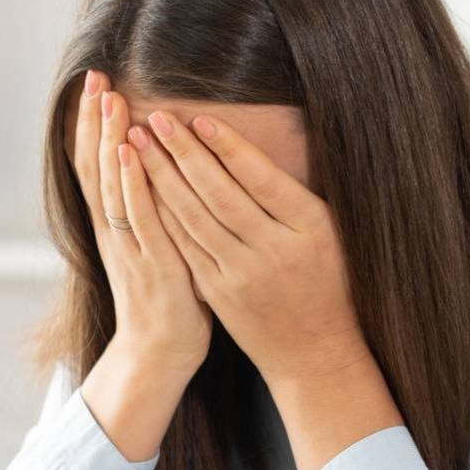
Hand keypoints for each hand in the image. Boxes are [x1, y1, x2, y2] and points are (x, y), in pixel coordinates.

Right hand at [71, 72, 211, 380]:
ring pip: (111, 183)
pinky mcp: (149, 262)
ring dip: (108, 138)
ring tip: (109, 98)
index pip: (96, 165)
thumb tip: (160, 172)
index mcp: (114, 225)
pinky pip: (136, 216)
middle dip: (95, 119)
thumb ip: (154, 210)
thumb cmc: (167, 300)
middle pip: (95, 165)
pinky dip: (130, 181)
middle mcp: (113, 231)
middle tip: (95, 75)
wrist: (159, 354)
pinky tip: (128, 151)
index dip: (93, 125)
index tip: (96, 85)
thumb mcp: (158, 245)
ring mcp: (127, 246)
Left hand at [131, 107, 402, 469]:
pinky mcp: (220, 293)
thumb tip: (254, 149)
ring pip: (195, 218)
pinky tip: (143, 191)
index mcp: (309, 226)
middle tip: (155, 118)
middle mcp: (274, 249)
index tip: (200, 118)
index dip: (228, 147)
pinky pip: (186, 247)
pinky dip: (163, 217)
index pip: (261, 177)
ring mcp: (243, 274)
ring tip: (140, 145)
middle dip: (183, 153)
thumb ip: (296, 195)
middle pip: (220, 193)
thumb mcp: (328, 233)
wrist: (315, 350)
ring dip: (162, 178)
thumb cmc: (328, 283)